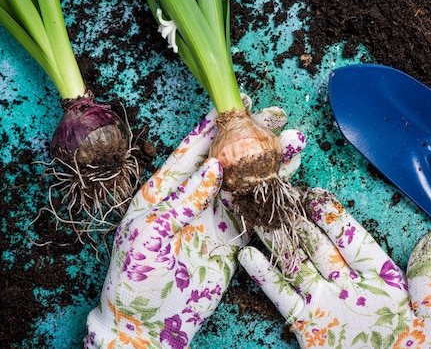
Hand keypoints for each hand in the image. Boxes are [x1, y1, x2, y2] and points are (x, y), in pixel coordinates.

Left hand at [84, 98, 305, 348]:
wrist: (147, 325)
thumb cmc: (136, 279)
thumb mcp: (150, 235)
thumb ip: (182, 201)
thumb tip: (213, 169)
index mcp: (164, 190)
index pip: (192, 149)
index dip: (214, 125)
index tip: (236, 103)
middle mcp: (192, 197)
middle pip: (226, 159)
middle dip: (251, 137)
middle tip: (278, 118)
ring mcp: (213, 217)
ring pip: (245, 182)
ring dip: (269, 162)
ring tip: (295, 144)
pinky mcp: (230, 239)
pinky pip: (253, 211)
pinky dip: (272, 195)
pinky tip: (289, 178)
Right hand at [238, 188, 430, 348]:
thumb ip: (427, 282)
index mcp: (380, 279)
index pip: (352, 239)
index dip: (334, 217)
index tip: (316, 195)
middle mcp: (348, 285)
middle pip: (319, 246)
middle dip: (300, 222)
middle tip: (280, 199)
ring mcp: (326, 304)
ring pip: (297, 265)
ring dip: (279, 242)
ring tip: (260, 220)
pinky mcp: (307, 327)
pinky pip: (283, 298)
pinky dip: (266, 278)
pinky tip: (249, 257)